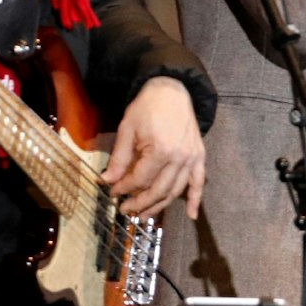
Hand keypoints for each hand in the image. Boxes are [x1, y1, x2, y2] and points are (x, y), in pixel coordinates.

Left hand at [102, 76, 206, 219]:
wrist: (172, 90)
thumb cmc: (147, 107)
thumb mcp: (127, 129)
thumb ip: (119, 158)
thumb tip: (106, 181)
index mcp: (160, 150)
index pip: (139, 179)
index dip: (123, 188)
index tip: (112, 192)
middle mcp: (179, 157)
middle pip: (158, 190)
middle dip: (140, 203)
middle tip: (126, 210)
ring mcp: (191, 158)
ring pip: (175, 190)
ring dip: (160, 206)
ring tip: (144, 215)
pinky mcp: (199, 156)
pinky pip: (199, 181)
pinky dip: (196, 199)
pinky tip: (191, 214)